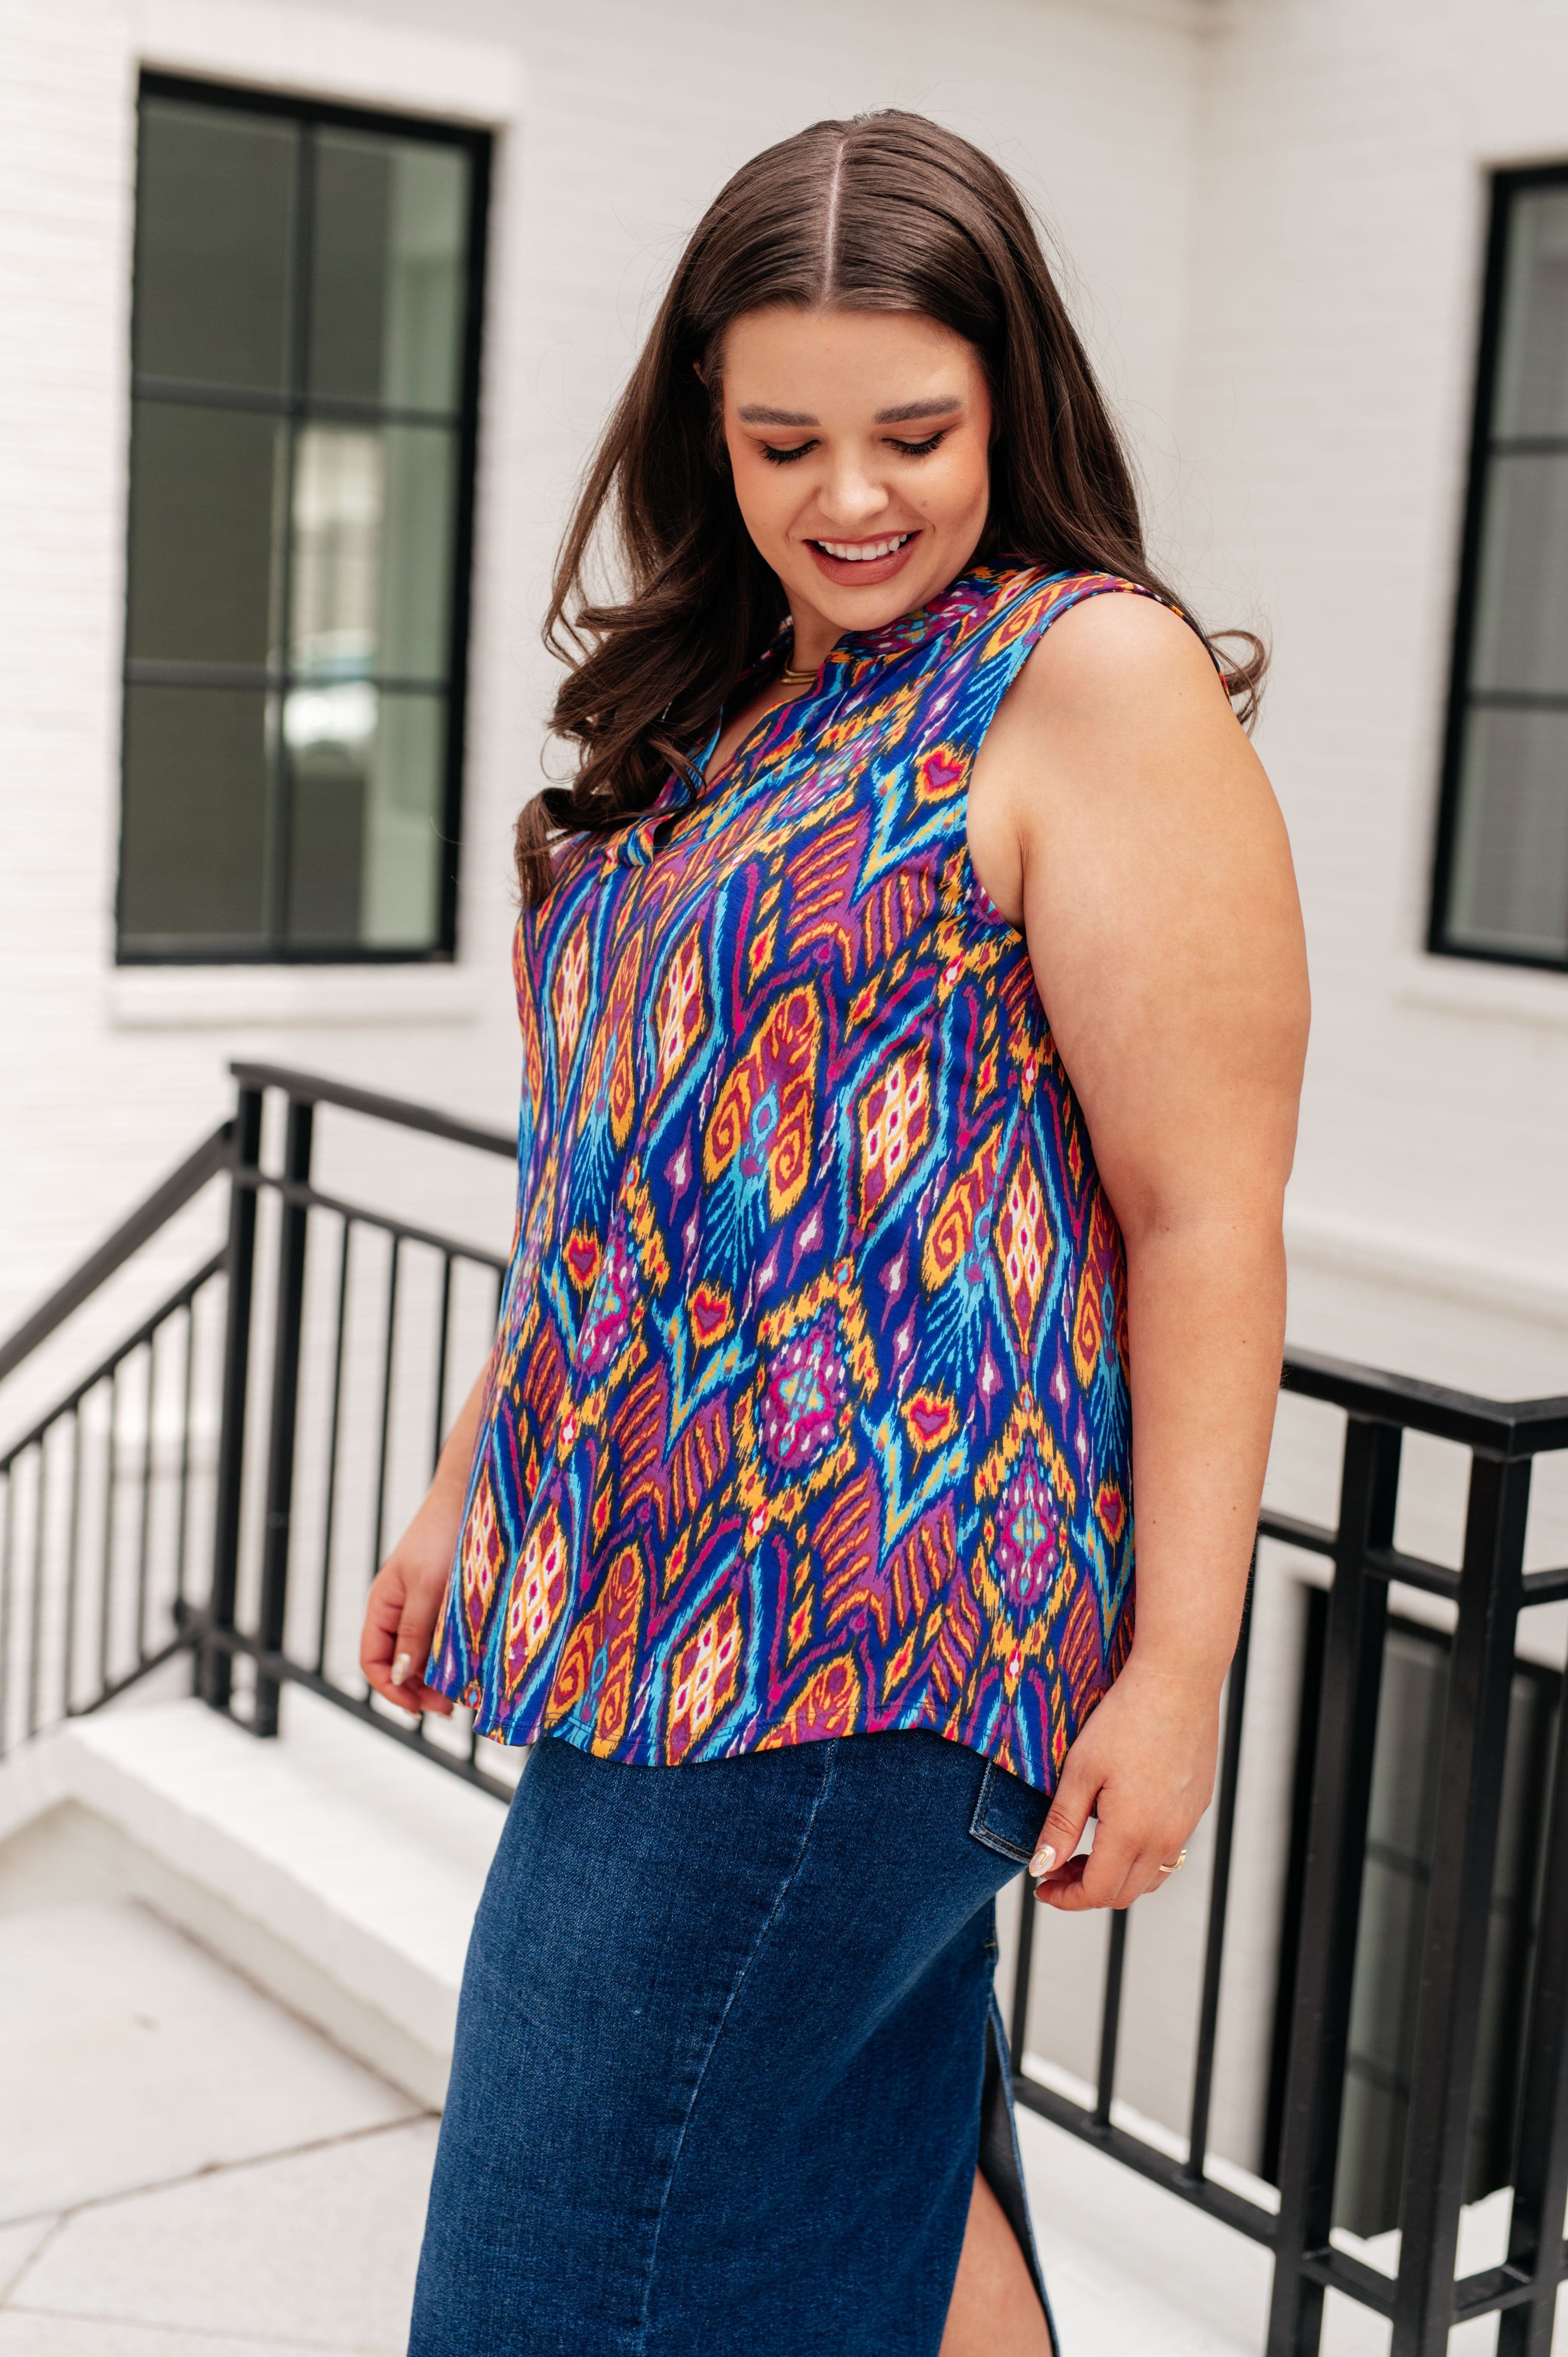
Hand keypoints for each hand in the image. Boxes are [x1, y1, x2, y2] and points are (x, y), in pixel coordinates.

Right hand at [360, 1487, 462, 1716]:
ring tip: (467, 1692)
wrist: (472, 1496)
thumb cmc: (443, 1535)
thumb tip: (402, 1676)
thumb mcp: (428, 1587)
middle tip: (452, 1707)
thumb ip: (414, 1631)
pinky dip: (454, 1656)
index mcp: (383, 1606)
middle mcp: (400, 1610)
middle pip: (399, 1664)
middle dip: (420, 1690)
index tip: (419, 1708)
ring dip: (440, 1677)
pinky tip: (473, 1666)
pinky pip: (443, 1638)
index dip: (391, 1690)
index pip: (373, 1661)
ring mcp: (423, 1606)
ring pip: (424, 1654)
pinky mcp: (446, 1600)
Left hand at [1030, 1657, 1220, 1909]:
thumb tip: (1041, 1868)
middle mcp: (1165, 1838)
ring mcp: (1186, 1824)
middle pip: (1123, 1893)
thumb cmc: (1124, 1718)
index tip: (1041, 1886)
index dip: (1065, 1898)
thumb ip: (1061, 1825)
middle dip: (1084, 1890)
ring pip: (1150, 1877)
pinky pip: (1169, 1852)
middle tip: (1056, 1868)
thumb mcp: (1080, 1770)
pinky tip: (1120, 1828)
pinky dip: (1140, 1857)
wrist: (1178, 1680)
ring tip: (1084, 1852)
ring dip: (1115, 1876)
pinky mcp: (1197, 1806)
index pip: (1097, 1893)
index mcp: (1132, 1833)